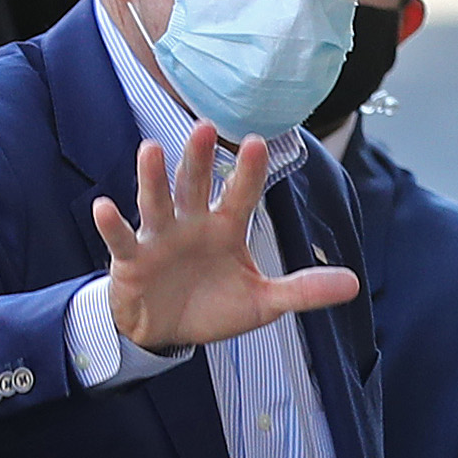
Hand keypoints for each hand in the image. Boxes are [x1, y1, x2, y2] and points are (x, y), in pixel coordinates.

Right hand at [92, 119, 358, 351]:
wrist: (166, 330)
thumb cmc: (213, 306)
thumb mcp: (263, 302)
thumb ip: (303, 290)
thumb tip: (353, 284)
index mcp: (225, 228)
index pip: (240, 194)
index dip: (248, 171)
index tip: (257, 141)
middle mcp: (191, 223)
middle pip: (194, 184)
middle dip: (197, 158)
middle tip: (203, 127)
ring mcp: (159, 238)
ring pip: (156, 202)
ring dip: (153, 178)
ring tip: (150, 150)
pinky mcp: (131, 259)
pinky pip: (121, 238)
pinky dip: (111, 224)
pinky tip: (104, 207)